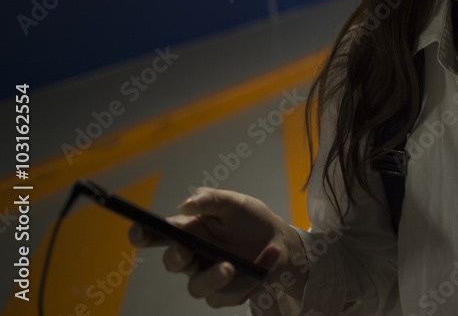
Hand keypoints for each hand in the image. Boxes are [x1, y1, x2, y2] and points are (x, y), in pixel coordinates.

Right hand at [128, 187, 307, 308]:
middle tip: (186, 251)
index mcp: (189, 230)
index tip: (139, 232)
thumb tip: (186, 202)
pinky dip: (252, 275)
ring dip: (213, 277)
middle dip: (176, 258)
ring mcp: (207, 276)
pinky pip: (230, 293)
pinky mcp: (225, 294)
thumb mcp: (235, 203)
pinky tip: (270, 256)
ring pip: (197, 287)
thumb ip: (212, 199)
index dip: (142, 234)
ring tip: (231, 266)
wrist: (281, 242)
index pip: (158, 234)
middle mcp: (193, 255)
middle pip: (172, 262)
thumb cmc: (251, 220)